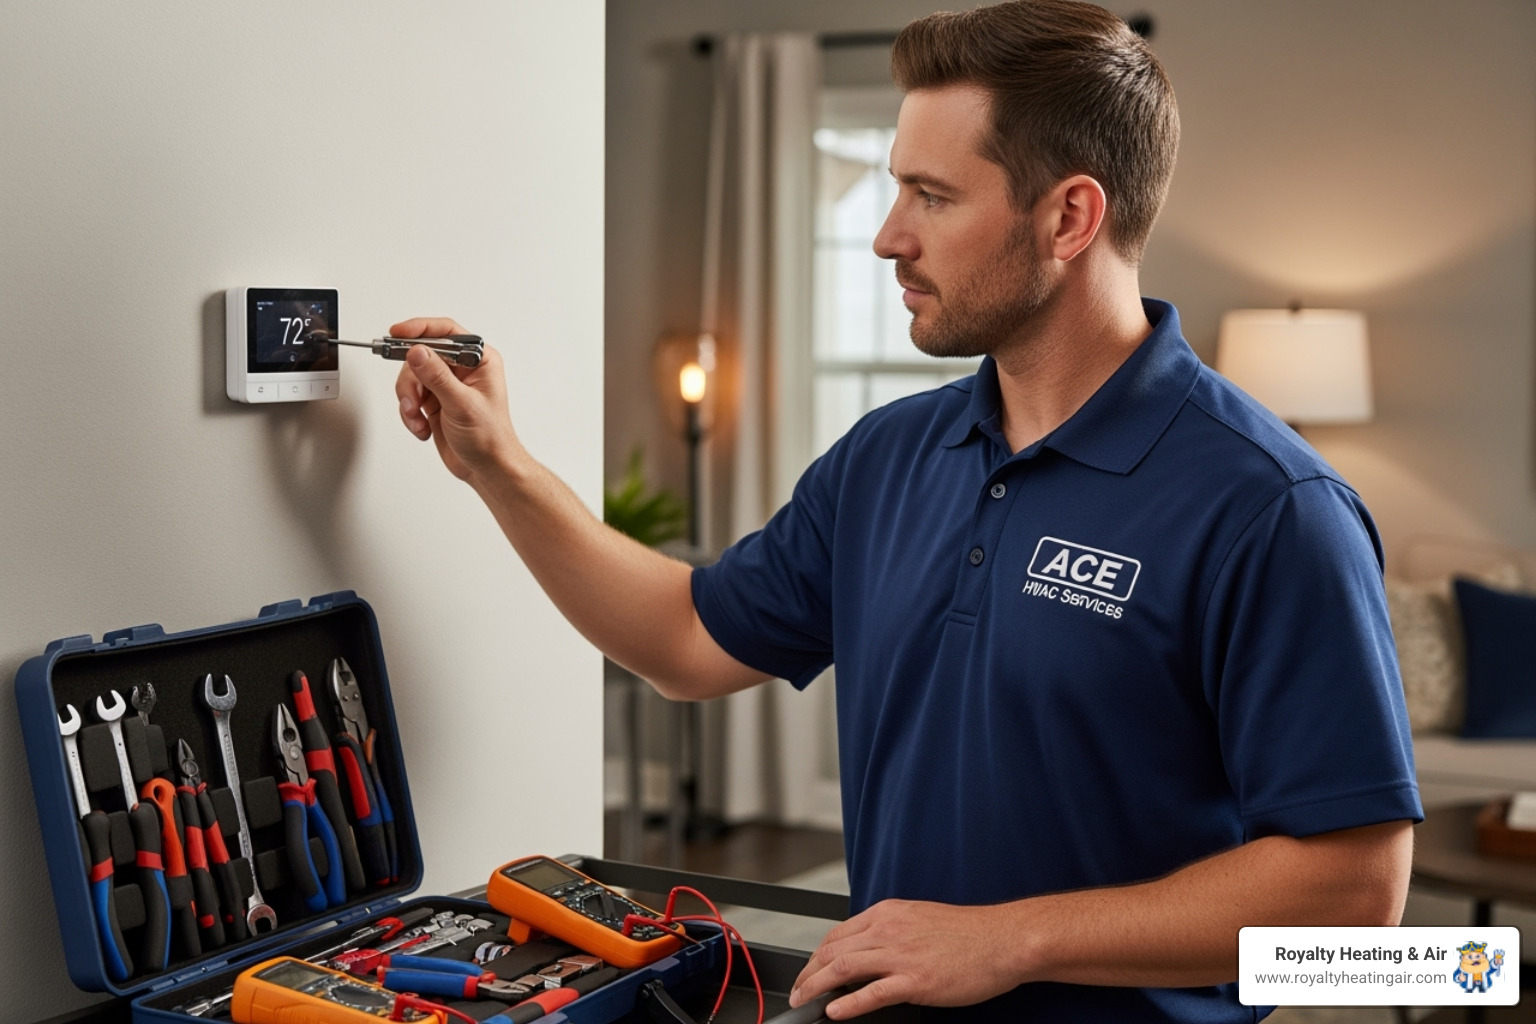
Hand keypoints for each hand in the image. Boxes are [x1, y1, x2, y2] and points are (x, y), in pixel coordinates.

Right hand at [391, 317, 520, 482]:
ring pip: (411, 377)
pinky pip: (410, 396)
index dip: (419, 329)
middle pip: (421, 355)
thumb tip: (417, 352)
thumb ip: (437, 376)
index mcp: (480, 361)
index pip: (446, 332)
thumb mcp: (462, 404)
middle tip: (411, 401)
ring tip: (418, 419)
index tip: (397, 333)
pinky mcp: (435, 400)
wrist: (487, 468)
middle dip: (411, 380)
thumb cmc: (489, 438)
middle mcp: (463, 369)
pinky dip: (410, 413)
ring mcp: (447, 384)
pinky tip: (422, 427)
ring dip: (409, 400)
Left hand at [789, 899, 1023, 1018]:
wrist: (1004, 940)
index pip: (838, 933)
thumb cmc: (971, 933)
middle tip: (797, 990)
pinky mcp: (916, 981)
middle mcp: (889, 930)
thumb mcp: (921, 918)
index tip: (809, 970)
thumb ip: (893, 930)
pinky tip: (835, 1012)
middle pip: (832, 950)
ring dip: (816, 988)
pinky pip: (871, 993)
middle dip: (807, 973)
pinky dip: (847, 1004)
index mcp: (889, 913)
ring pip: (842, 969)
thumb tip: (871, 947)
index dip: (816, 955)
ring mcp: (901, 955)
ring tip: (804, 1001)